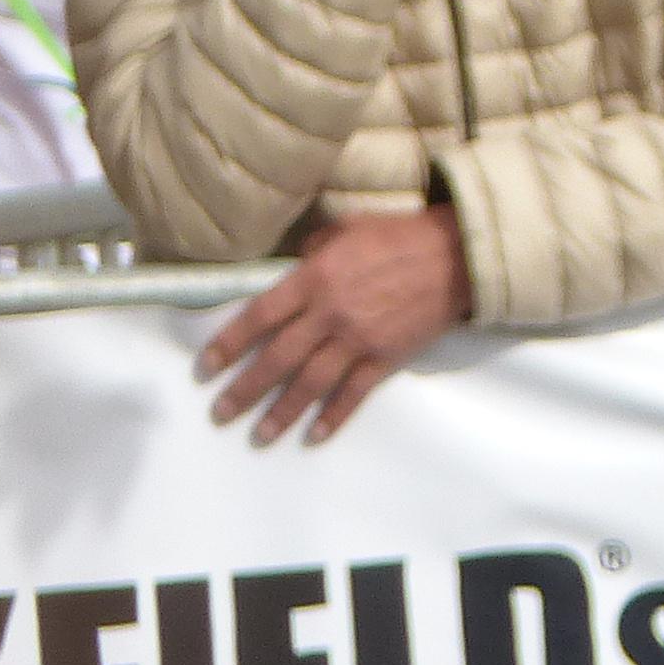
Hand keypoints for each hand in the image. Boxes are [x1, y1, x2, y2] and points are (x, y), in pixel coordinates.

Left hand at [201, 210, 472, 444]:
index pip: (259, 317)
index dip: (229, 344)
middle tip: (220, 413)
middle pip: (277, 358)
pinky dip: (334, 416)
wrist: (457, 256)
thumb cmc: (401, 236)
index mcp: (315, 279)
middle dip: (244, 389)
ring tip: (259, 435)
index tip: (205, 368)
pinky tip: (314, 435)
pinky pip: (354, 393)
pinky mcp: (386, 357)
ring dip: (281, 413)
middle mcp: (329, 314)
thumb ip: (312, 252)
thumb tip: (292, 269)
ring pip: (310, 383)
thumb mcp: (347, 229)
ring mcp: (358, 339)